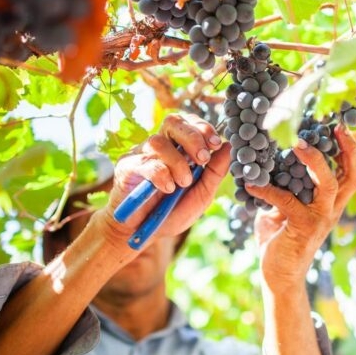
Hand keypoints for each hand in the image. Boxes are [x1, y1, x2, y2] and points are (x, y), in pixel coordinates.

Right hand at [99, 113, 229, 243]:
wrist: (143, 233)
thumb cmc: (173, 211)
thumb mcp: (201, 194)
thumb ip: (215, 172)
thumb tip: (229, 147)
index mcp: (177, 146)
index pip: (189, 123)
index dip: (203, 128)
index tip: (215, 144)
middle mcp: (158, 145)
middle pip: (173, 122)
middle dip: (192, 137)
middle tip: (203, 159)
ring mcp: (140, 154)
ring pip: (159, 142)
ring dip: (177, 162)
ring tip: (183, 183)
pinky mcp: (126, 167)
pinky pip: (145, 163)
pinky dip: (161, 175)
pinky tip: (167, 189)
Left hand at [246, 125, 355, 289]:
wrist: (279, 275)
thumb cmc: (280, 238)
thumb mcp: (283, 208)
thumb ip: (284, 186)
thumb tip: (267, 159)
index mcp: (330, 203)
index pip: (350, 173)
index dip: (350, 150)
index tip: (342, 126)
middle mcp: (331, 210)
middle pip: (351, 177)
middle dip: (348, 150)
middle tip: (335, 127)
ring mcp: (320, 219)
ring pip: (330, 185)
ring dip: (316, 162)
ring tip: (297, 145)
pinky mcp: (303, 228)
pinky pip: (287, 201)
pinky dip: (266, 190)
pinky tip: (249, 185)